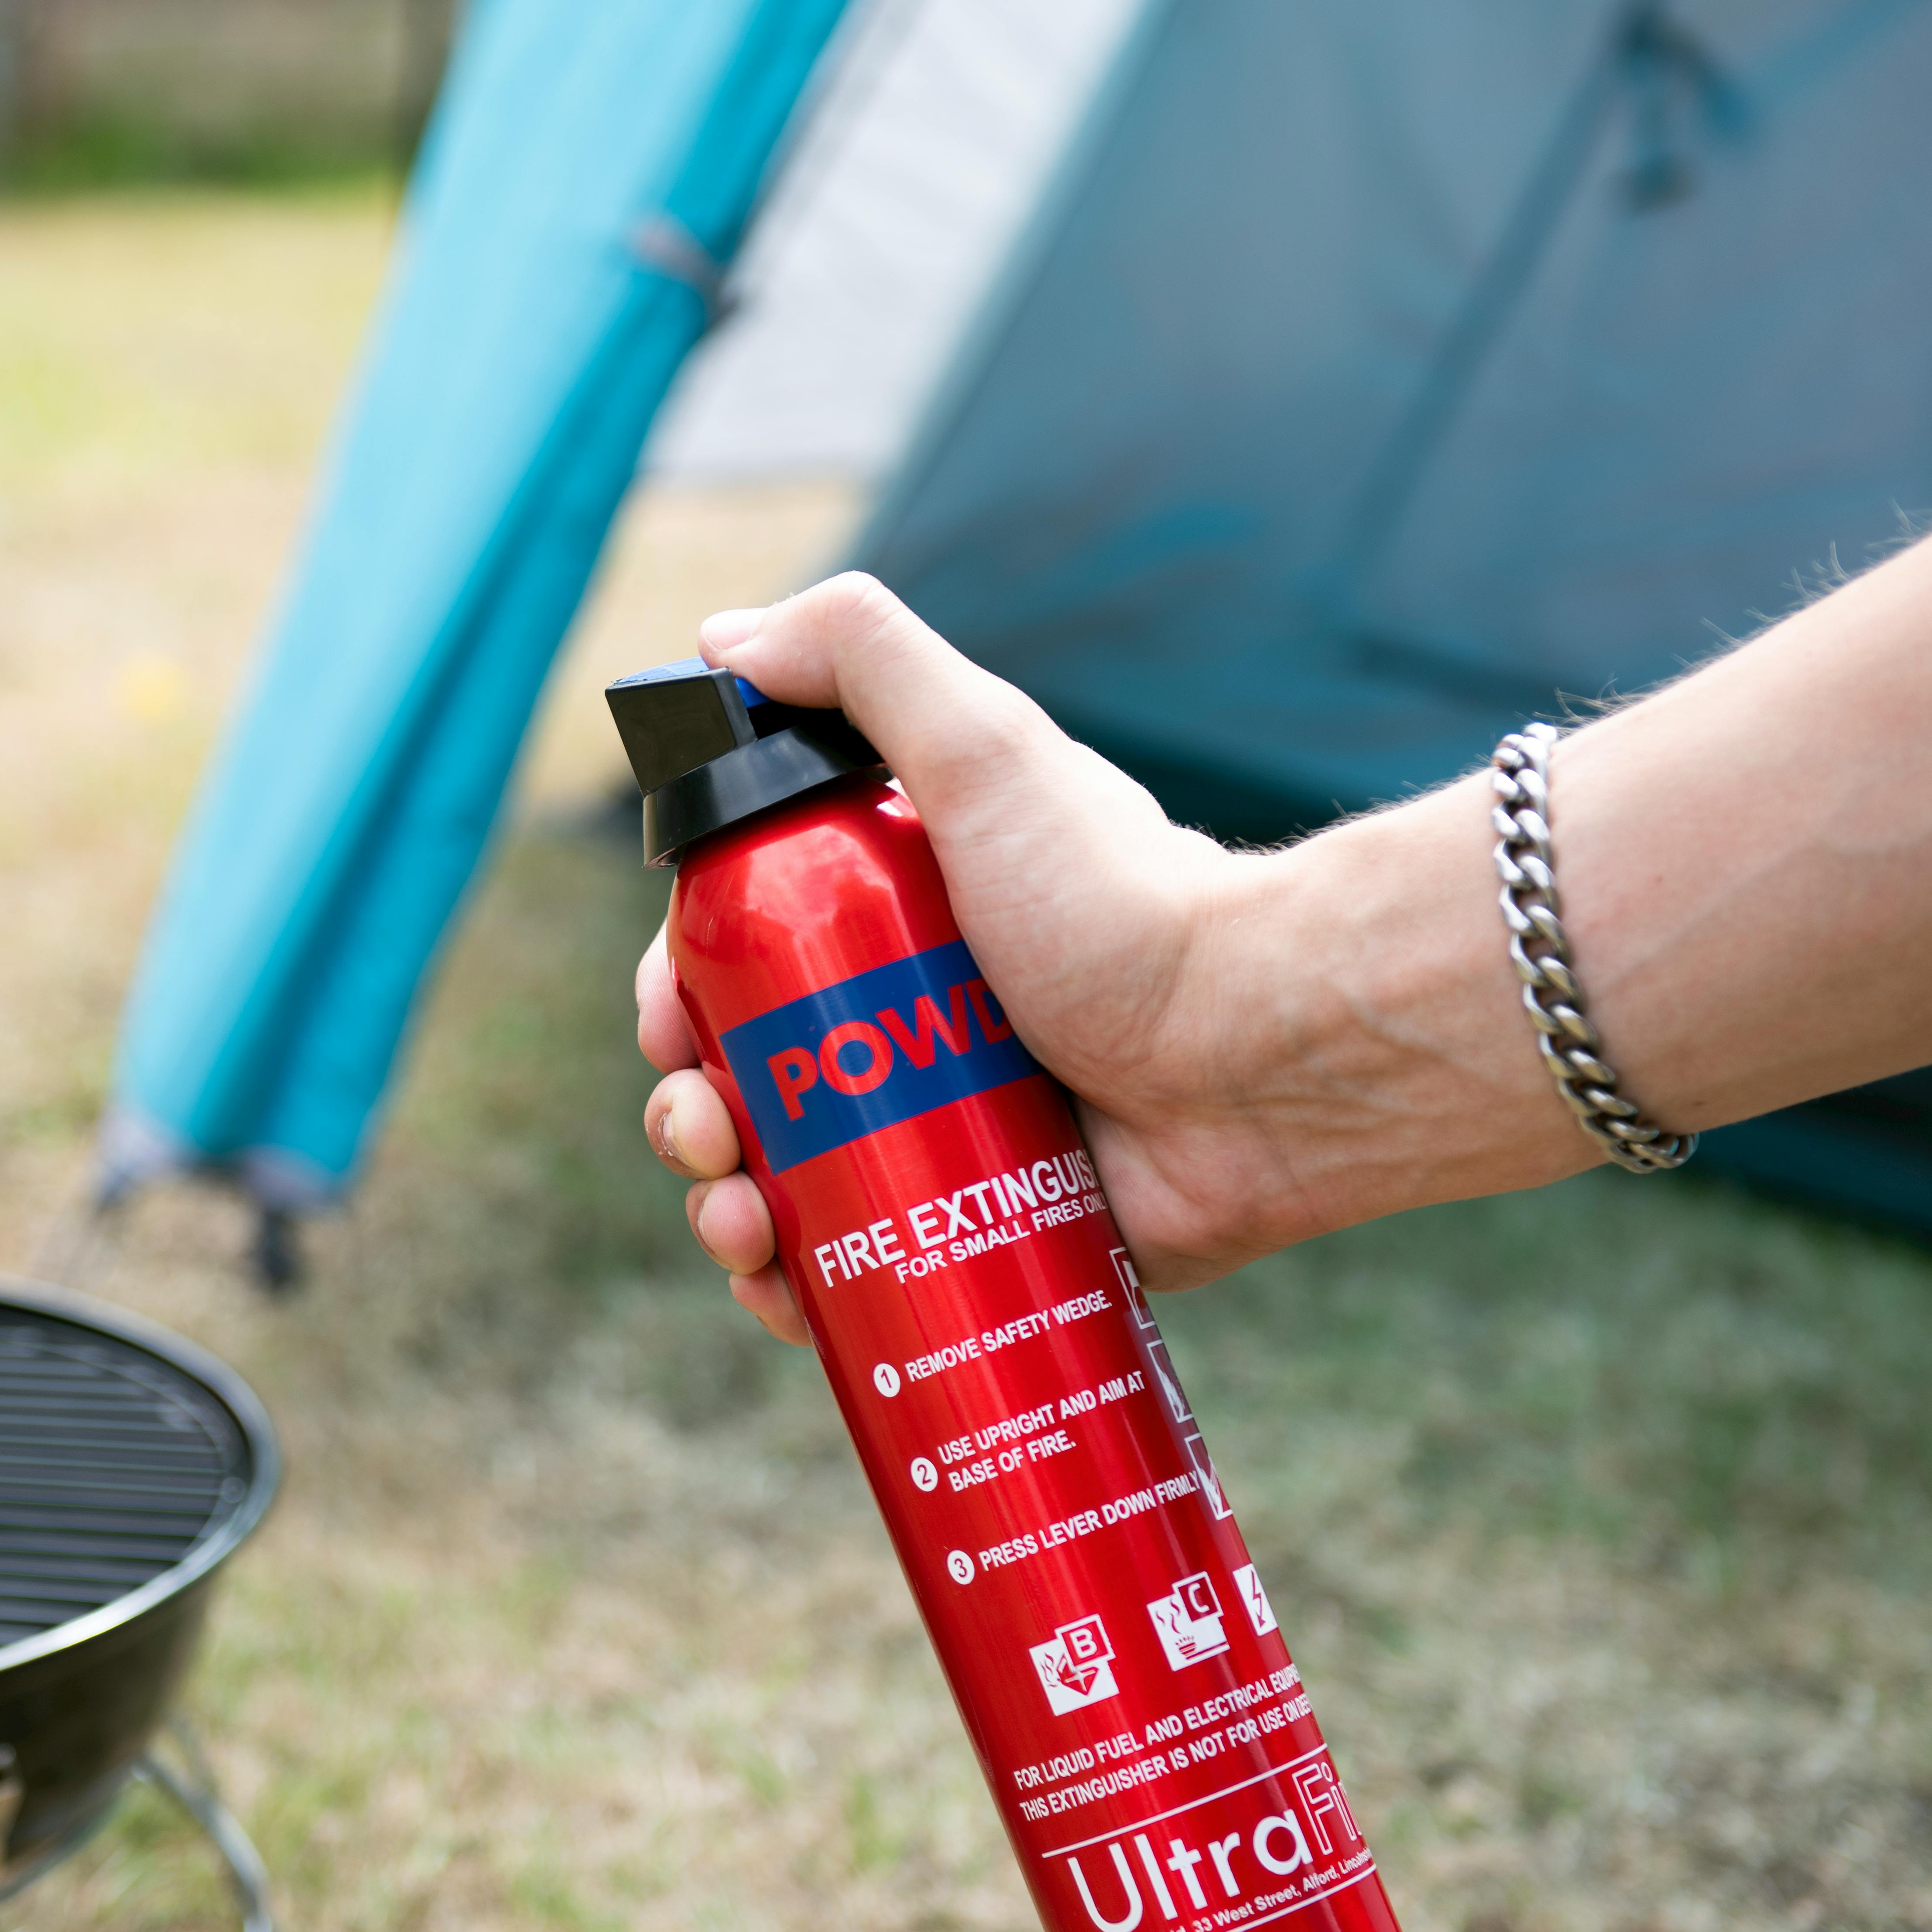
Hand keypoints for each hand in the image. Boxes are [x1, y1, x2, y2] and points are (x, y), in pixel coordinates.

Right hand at [634, 574, 1578, 1339]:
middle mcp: (907, 1025)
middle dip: (688, 1109)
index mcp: (898, 916)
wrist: (1262, 1060)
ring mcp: (940, 1137)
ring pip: (782, 1184)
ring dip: (722, 1206)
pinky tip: (774, 1292)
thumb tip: (720, 638)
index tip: (669, 1024)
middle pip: (743, 1078)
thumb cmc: (1126, 901)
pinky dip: (791, 1293)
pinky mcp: (977, 1234)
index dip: (679, 989)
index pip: (742, 953)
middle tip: (701, 1129)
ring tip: (738, 1219)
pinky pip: (856, 1275)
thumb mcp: (987, 748)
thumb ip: (863, 659)